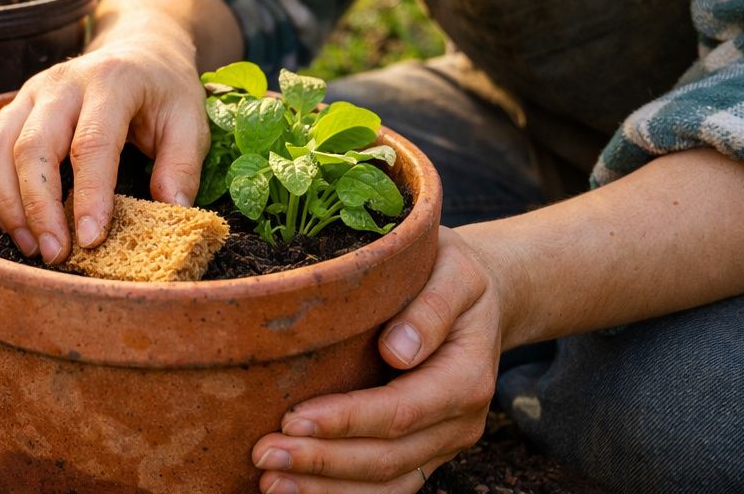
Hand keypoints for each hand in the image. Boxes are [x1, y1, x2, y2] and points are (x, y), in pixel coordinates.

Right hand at [0, 11, 209, 263]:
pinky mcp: (9, 107)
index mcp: (110, 82)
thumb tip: (171, 213)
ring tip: (31, 245)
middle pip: (31, 146)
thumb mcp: (191, 119)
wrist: (136, 49)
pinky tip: (10, 221)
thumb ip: (183, 165)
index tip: (91, 240)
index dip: (90, 194)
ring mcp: (28, 93)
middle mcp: (61, 83)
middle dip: (37, 207)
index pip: (91, 142)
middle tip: (54, 253)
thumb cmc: (163, 91)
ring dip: (5, 203)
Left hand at [249, 228, 504, 492]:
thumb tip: (397, 349)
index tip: (294, 420)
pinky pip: (383, 484)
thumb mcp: (453, 271)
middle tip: (263, 455)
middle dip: (323, 462)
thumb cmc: (452, 275)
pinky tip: (294, 487)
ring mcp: (440, 444)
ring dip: (325, 489)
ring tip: (269, 482)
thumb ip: (431, 307)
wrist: (479, 301)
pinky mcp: (421, 451)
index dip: (347, 420)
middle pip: (388, 457)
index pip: (401, 411)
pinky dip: (340, 492)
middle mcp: (458, 423)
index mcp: (466, 378)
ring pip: (385, 482)